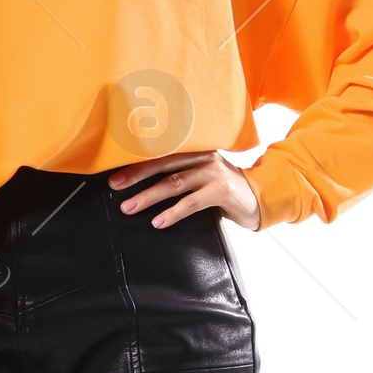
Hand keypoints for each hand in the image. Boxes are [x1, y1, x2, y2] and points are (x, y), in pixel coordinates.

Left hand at [109, 149, 259, 229]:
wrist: (258, 198)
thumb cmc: (223, 190)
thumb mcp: (200, 177)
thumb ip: (178, 175)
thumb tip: (141, 186)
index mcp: (194, 150)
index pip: (160, 153)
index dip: (136, 161)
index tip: (114, 172)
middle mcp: (202, 156)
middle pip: (162, 163)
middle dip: (135, 175)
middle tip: (115, 186)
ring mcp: (212, 172)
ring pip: (173, 183)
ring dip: (148, 196)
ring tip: (129, 207)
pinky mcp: (221, 191)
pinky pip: (191, 202)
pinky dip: (173, 213)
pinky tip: (158, 222)